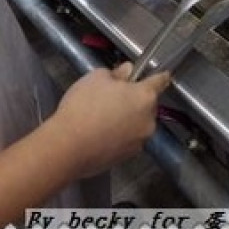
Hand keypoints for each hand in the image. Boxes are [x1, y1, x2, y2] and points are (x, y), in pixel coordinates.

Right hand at [49, 63, 169, 178]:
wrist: (67, 147)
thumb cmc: (83, 106)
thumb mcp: (96, 78)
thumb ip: (117, 73)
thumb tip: (128, 72)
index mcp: (145, 96)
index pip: (160, 81)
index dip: (159, 76)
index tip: (161, 74)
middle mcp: (149, 119)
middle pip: (147, 104)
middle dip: (134, 100)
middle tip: (112, 98)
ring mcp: (140, 140)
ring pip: (138, 123)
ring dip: (128, 119)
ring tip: (103, 119)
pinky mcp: (129, 156)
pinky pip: (128, 139)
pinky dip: (120, 135)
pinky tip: (101, 134)